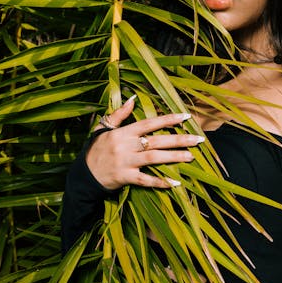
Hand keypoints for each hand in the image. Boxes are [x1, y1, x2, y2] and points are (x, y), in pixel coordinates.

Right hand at [86, 97, 202, 189]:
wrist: (82, 175)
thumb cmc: (95, 149)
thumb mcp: (103, 128)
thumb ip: (119, 114)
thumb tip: (132, 99)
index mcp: (123, 132)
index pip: (150, 123)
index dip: (168, 119)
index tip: (186, 116)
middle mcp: (126, 146)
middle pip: (157, 141)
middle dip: (179, 139)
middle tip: (199, 139)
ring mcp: (126, 162)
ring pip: (154, 159)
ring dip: (174, 157)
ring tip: (191, 156)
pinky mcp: (125, 177)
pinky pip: (145, 180)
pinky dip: (160, 182)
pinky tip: (175, 183)